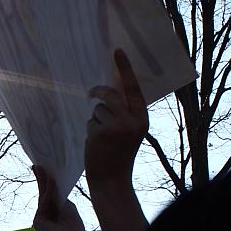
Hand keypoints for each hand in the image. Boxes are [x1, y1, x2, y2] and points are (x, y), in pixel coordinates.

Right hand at [31, 165, 85, 230]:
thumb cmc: (73, 226)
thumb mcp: (68, 206)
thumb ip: (59, 196)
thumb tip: (53, 184)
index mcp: (56, 211)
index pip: (51, 195)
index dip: (48, 184)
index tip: (46, 171)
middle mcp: (47, 213)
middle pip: (44, 193)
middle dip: (41, 180)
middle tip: (37, 166)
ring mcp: (41, 217)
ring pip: (42, 196)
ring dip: (42, 181)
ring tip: (41, 168)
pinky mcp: (38, 220)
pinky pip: (43, 203)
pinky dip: (48, 193)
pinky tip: (51, 182)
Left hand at [84, 49, 147, 193]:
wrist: (112, 180)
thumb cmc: (118, 155)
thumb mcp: (128, 132)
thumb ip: (123, 113)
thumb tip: (107, 93)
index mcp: (142, 118)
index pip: (133, 88)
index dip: (125, 69)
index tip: (117, 51)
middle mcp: (131, 120)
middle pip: (110, 95)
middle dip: (98, 92)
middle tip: (90, 92)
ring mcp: (115, 126)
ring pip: (97, 110)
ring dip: (94, 121)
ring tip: (101, 138)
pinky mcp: (99, 133)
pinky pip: (89, 122)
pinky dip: (89, 131)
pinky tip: (96, 145)